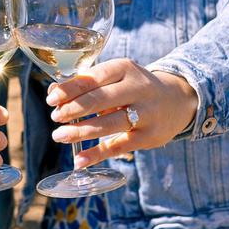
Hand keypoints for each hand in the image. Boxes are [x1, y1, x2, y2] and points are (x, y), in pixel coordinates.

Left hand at [46, 59, 197, 168]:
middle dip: (74, 109)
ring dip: (81, 131)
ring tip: (60, 136)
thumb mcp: (115, 77)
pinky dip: (97, 154)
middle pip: (101, 99)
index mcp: (124, 68)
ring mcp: (146, 113)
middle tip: (55, 117)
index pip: (94, 77)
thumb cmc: (133, 87)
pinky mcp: (149, 136)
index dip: (70, 89)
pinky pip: (119, 146)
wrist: (177, 101)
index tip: (52, 99)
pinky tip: (79, 160)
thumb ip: (86, 84)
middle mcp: (138, 88)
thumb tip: (53, 92)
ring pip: (109, 123)